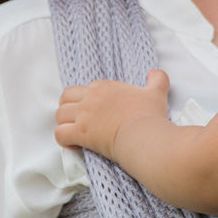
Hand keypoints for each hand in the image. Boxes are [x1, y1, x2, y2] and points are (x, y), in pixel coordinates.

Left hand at [55, 69, 170, 160]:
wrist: (144, 136)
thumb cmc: (149, 115)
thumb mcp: (156, 93)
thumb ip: (157, 80)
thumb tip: (155, 73)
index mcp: (106, 87)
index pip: (87, 88)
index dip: (88, 98)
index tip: (95, 110)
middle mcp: (91, 98)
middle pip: (67, 97)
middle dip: (68, 107)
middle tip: (77, 119)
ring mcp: (84, 115)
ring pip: (60, 114)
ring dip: (64, 123)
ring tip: (73, 132)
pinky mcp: (80, 133)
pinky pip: (60, 133)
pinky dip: (63, 139)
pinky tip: (73, 144)